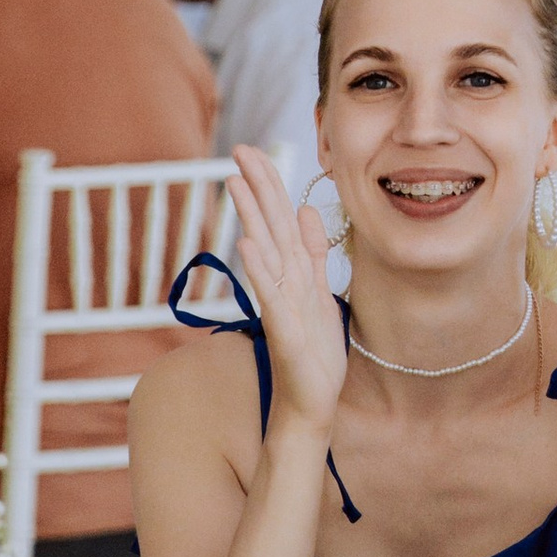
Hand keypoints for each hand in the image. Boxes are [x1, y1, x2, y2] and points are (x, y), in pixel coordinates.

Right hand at [227, 144, 344, 438]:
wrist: (311, 405)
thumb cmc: (314, 354)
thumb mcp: (321, 293)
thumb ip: (314, 254)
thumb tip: (308, 210)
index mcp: (294, 273)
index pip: (280, 219)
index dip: (269, 184)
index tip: (254, 150)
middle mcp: (283, 283)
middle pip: (269, 226)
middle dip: (256, 188)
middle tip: (237, 150)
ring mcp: (280, 305)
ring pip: (266, 252)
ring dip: (251, 217)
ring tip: (235, 183)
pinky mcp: (283, 331)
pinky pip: (271, 295)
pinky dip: (259, 269)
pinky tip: (247, 244)